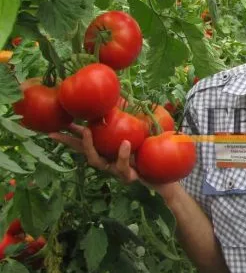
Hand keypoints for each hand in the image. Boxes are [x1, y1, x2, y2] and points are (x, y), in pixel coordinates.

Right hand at [49, 124, 178, 196]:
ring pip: (97, 161)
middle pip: (82, 152)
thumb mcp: (142, 130)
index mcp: (108, 149)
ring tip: (88, 130)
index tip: (51, 126)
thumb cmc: (152, 151)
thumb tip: (124, 95)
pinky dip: (122, 154)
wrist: (166, 175)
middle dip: (68, 142)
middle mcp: (108, 160)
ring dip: (91, 145)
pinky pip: (122, 166)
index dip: (68, 135)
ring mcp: (116, 170)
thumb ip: (132, 116)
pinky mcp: (128, 177)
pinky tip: (124, 143)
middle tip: (55, 132)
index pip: (83, 141)